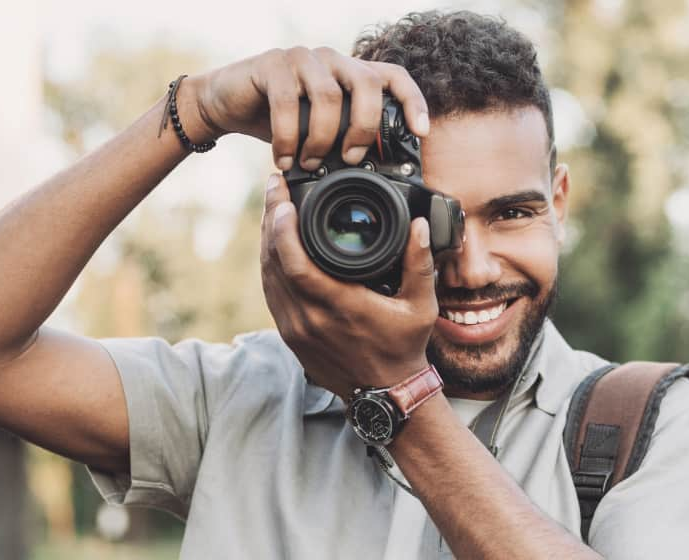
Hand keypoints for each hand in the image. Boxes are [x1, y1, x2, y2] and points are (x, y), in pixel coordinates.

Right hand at [189, 46, 430, 170]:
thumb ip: (346, 140)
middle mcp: (333, 60)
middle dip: (364, 127)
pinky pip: (287, 102)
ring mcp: (303, 58)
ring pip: (328, 95)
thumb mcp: (321, 132)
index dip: (413, 102)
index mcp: (351, 73)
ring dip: (322, 138)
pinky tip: (284, 160)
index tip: (421, 133)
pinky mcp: (273, 64)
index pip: (394, 77)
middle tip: (352, 158)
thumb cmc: (280, 121)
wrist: (228, 103)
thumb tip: (375, 173)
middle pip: (366, 84)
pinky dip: (288, 137)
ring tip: (311, 164)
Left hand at [259, 173, 437, 399]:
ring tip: (272, 207)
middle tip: (273, 186)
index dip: (282, 228)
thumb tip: (420, 226)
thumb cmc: (403, 348)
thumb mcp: (421, 306)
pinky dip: (270, 264)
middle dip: (270, 219)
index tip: (282, 197)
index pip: (295, 263)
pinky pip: (271, 292)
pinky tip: (275, 244)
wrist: (385, 393)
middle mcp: (309, 318)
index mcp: (339, 307)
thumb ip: (420, 263)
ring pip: (267, 276)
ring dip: (267, 240)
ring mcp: (295, 329)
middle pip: (273, 262)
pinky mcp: (290, 335)